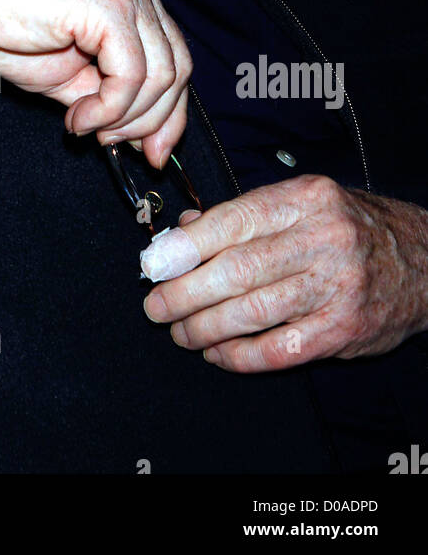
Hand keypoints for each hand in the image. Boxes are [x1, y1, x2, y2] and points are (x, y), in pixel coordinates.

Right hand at [0, 0, 191, 165]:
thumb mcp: (62, 70)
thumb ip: (101, 92)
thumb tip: (132, 132)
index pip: (173, 58)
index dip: (167, 113)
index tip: (150, 152)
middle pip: (178, 68)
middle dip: (155, 123)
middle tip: (116, 147)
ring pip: (161, 75)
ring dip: (126, 119)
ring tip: (83, 126)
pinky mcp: (108, 4)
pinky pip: (132, 75)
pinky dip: (110, 108)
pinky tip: (78, 116)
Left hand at [143, 175, 427, 370]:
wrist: (421, 261)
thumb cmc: (345, 227)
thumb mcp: (300, 203)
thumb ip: (242, 215)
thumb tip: (180, 234)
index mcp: (305, 198)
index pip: (233, 220)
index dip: (186, 246)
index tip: (153, 265)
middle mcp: (322, 238)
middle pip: (238, 270)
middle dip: (185, 293)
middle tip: (155, 306)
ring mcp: (336, 286)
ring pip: (253, 312)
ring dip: (205, 327)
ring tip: (180, 332)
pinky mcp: (344, 329)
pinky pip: (279, 350)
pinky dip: (240, 356)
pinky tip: (218, 353)